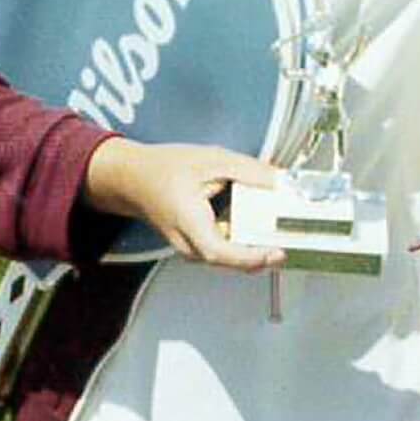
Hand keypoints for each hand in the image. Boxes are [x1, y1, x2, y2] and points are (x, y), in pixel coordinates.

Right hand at [82, 138, 285, 270]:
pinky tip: (258, 227)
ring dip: (253, 250)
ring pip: (227, 257)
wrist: (132, 178)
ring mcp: (189, 248)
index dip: (249, 257)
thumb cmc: (165, 169)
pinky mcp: (195, 245)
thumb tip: (280, 182)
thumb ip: (248, 171)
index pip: (219, 252)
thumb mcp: (211, 160)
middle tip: (287, 244)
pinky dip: (242, 242)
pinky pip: (222, 249)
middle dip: (259, 256)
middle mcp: (187, 243)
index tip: (274, 252)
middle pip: (227, 260)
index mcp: (187, 222)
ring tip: (278, 236)